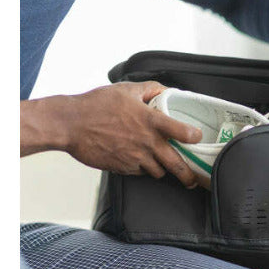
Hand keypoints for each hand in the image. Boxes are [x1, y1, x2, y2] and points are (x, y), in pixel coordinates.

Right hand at [63, 81, 201, 186]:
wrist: (70, 124)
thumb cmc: (96, 105)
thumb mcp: (126, 89)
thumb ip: (150, 89)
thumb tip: (166, 90)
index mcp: (151, 121)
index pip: (183, 132)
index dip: (195, 137)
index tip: (198, 137)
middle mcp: (147, 143)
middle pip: (177, 165)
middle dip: (188, 175)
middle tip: (193, 179)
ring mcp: (135, 158)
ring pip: (159, 172)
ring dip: (162, 168)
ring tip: (162, 163)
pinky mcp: (124, 168)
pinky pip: (140, 173)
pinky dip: (143, 169)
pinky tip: (139, 159)